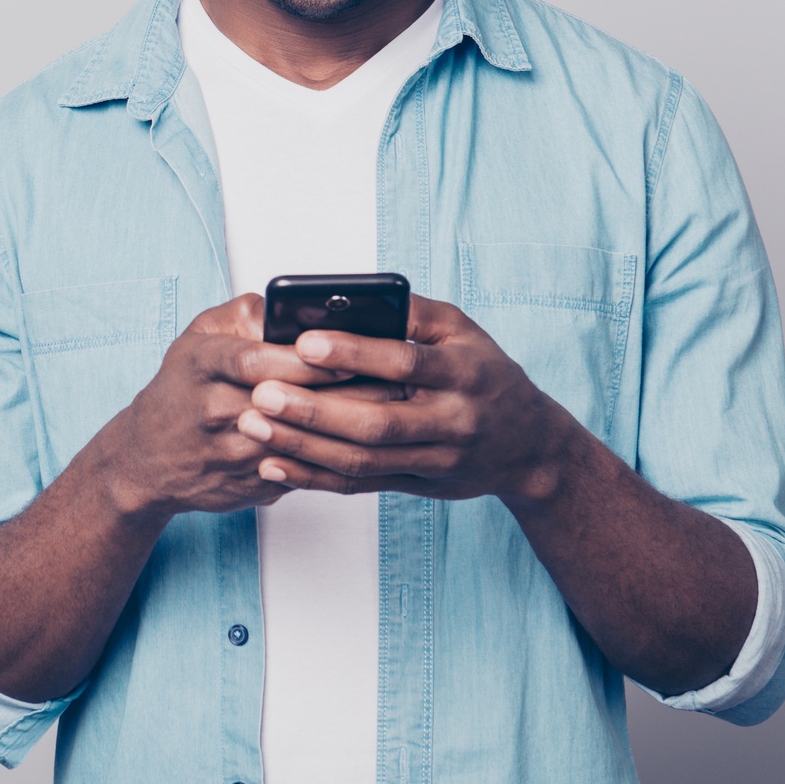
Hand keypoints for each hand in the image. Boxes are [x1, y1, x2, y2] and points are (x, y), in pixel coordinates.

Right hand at [96, 294, 404, 518]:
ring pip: (304, 443)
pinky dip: (337, 458)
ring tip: (395, 411)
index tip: (353, 353)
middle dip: (348, 391)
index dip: (310, 359)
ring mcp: (232, 453)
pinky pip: (302, 472)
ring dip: (351, 429)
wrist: (146, 460)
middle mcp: (215, 409)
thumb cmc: (181, 388)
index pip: (261, 359)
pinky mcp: (249, 484)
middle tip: (398, 380)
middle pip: (291, 402)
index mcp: (202, 364)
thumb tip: (290, 306)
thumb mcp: (197, 337)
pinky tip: (371, 445)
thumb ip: (242, 314)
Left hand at [234, 294, 571, 503]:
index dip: (354, 353)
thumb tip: (354, 297)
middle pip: (376, 422)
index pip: (404, 362)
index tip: (304, 343)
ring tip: (255, 425)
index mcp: (463, 373)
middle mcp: (451, 421)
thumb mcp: (464, 332)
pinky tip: (273, 466)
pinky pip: (360, 486)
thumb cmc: (486, 374)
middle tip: (261, 392)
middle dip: (314, 410)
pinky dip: (313, 478)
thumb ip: (414, 313)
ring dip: (304, 447)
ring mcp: (435, 460)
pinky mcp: (417, 486)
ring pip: (362, 460)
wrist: (529, 446)